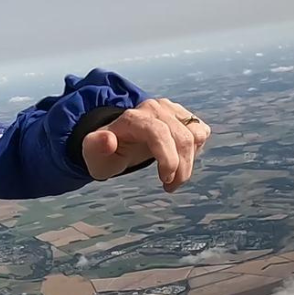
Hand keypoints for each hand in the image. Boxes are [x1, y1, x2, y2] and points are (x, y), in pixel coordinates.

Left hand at [82, 98, 210, 191]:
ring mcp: (169, 109)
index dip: (168, 158)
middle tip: (170, 186)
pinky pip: (200, 131)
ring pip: (195, 135)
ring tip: (175, 177)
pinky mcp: (181, 114)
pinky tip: (180, 159)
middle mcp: (153, 108)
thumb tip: (108, 140)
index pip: (159, 133)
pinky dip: (195, 150)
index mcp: (132, 118)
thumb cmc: (105, 152)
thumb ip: (96, 147)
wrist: (116, 141)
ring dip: (190, 161)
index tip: (165, 180)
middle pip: (181, 138)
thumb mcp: (93, 154)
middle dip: (181, 167)